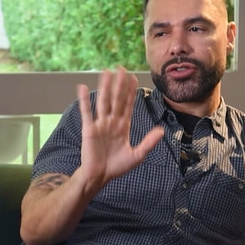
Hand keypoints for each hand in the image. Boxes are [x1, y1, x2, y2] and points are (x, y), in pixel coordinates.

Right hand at [77, 66, 162, 191]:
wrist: (100, 177)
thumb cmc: (117, 167)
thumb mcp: (137, 156)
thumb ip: (148, 142)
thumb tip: (161, 130)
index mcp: (123, 127)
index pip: (128, 105)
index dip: (130, 91)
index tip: (133, 77)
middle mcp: (111, 122)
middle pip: (116, 99)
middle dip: (119, 84)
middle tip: (121, 68)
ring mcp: (100, 125)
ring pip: (103, 102)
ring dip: (105, 87)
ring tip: (106, 72)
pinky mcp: (89, 130)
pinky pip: (87, 113)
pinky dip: (84, 100)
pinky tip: (83, 88)